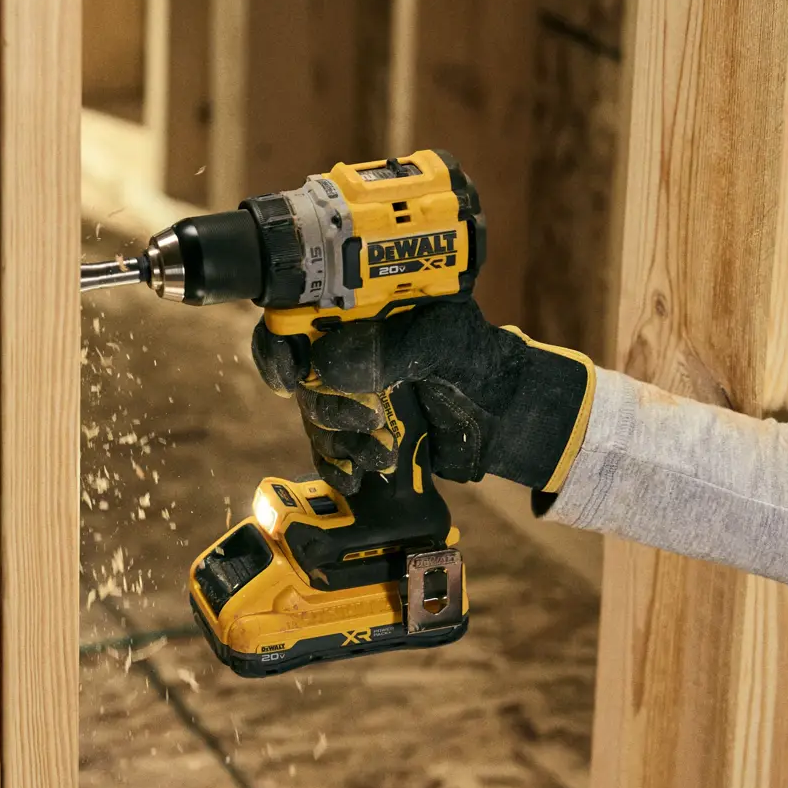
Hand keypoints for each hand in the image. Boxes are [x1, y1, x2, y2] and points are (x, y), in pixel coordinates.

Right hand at [250, 298, 593, 494]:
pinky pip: (328, 450)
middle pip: (299, 374)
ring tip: (382, 451)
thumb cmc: (482, 360)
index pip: (297, 318)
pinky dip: (335, 466)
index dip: (279, 343)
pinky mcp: (359, 431)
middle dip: (324, 403)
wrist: (508, 414)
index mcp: (361, 311)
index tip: (289, 374)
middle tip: (366, 418)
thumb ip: (393, 348)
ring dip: (338, 440)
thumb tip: (325, 365)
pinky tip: (357, 476)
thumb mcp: (446, 342)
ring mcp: (350, 391)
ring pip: (313, 416)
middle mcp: (347, 348)